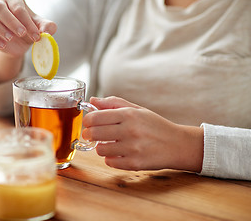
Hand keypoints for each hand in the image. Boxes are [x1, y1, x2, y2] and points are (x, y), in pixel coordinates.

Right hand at [0, 0, 56, 57]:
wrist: (20, 44)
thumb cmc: (30, 30)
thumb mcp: (41, 28)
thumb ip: (48, 27)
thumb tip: (47, 32)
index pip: (18, 8)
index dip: (28, 22)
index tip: (37, 36)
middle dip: (11, 22)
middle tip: (22, 33)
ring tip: (11, 38)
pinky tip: (3, 45)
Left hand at [82, 97, 203, 172]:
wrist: (177, 145)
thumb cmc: (154, 125)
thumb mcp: (136, 109)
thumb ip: (113, 103)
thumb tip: (93, 101)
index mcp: (129, 114)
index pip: (95, 117)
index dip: (87, 120)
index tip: (89, 123)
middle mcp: (130, 130)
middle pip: (94, 133)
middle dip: (89, 134)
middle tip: (92, 134)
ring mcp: (132, 148)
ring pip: (100, 150)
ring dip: (101, 147)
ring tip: (109, 144)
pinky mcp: (134, 163)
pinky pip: (110, 162)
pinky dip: (111, 159)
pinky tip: (118, 153)